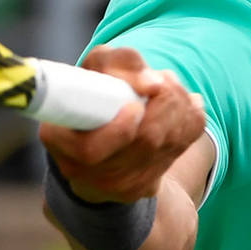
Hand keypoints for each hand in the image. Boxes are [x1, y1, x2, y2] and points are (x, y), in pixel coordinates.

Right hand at [38, 47, 204, 204]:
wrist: (104, 137)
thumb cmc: (93, 95)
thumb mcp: (94, 69)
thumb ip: (116, 63)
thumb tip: (152, 82)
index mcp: (59, 142)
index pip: (89, 150)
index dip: (119, 129)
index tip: (135, 106)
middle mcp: (87, 173)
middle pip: (142, 143)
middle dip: (164, 104)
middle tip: (163, 80)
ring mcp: (120, 186)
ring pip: (166, 145)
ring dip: (178, 106)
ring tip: (171, 85)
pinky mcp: (146, 186)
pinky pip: (182, 148)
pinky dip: (190, 118)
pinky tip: (186, 104)